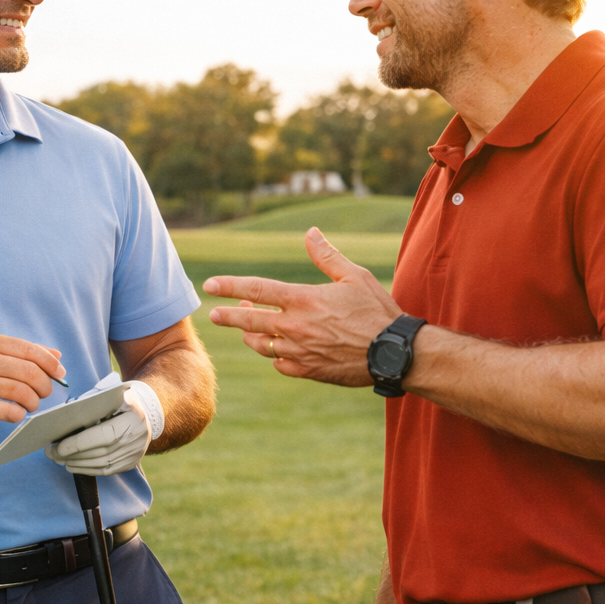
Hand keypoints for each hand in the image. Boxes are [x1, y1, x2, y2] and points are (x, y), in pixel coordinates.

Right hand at [0, 332, 64, 429]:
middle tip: (45, 392)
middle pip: (29, 371)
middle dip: (45, 385)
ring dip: (34, 402)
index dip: (50, 363)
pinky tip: (16, 413)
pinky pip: (9, 411)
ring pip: (22, 392)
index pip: (30, 349)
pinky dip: (19, 414)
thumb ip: (23, 353)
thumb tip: (56, 355)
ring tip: (30, 404)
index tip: (60, 373)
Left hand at [46, 387, 152, 475]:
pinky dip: (87, 470)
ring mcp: (134, 454)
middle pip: (100, 453)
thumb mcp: (114, 393)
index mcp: (133, 418)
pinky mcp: (130, 463)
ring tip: (58, 459)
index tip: (58, 446)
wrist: (148, 414)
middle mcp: (136, 439)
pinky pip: (106, 471)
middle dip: (72, 455)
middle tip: (50, 453)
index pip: (103, 436)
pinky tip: (72, 465)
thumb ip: (95, 401)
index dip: (79, 444)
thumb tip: (69, 412)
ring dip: (76, 464)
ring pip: (101, 464)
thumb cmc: (122, 400)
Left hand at [204, 228, 401, 385]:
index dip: (229, 286)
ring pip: (261, 345)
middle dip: (228, 317)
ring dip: (250, 336)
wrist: (394, 354)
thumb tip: (310, 233)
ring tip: (246, 330)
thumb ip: (326, 256)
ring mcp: (300, 351)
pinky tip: (276, 351)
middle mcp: (295, 326)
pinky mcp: (308, 370)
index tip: (209, 286)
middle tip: (213, 314)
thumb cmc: (377, 311)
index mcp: (303, 299)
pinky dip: (275, 356)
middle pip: (249, 321)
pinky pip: (280, 364)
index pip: (256, 290)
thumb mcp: (354, 276)